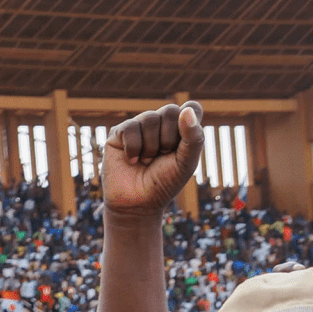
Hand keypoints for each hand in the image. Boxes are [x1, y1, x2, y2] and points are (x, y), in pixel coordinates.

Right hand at [102, 101, 202, 218]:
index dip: (190, 121)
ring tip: (147, 161)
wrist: (137, 204)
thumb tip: (185, 109)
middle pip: (170, 110)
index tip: (184, 143)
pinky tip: (132, 160)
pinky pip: (129, 128)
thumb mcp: (187, 163)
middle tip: (163, 156)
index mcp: (181, 129)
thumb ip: (193, 138)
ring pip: (149, 118)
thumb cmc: (165, 183)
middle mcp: (160, 124)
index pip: (192, 108)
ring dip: (150, 146)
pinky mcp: (119, 133)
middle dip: (168, 138)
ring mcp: (139, 127)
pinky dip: (133, 148)